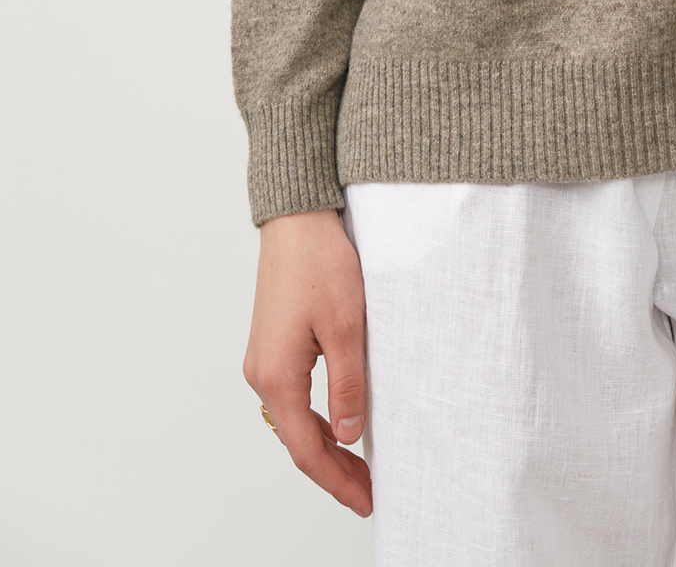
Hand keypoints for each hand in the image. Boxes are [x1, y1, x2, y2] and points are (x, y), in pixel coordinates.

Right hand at [244, 208, 372, 517]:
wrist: (297, 219)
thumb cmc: (320, 263)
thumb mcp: (347, 327)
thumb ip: (348, 386)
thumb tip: (349, 436)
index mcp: (277, 376)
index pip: (308, 449)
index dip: (337, 481)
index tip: (366, 501)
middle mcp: (261, 374)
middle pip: (297, 441)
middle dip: (333, 470)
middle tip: (369, 491)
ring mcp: (263, 360)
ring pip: (293, 421)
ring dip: (324, 446)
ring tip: (359, 466)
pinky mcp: (272, 345)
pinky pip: (292, 398)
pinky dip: (314, 420)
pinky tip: (337, 425)